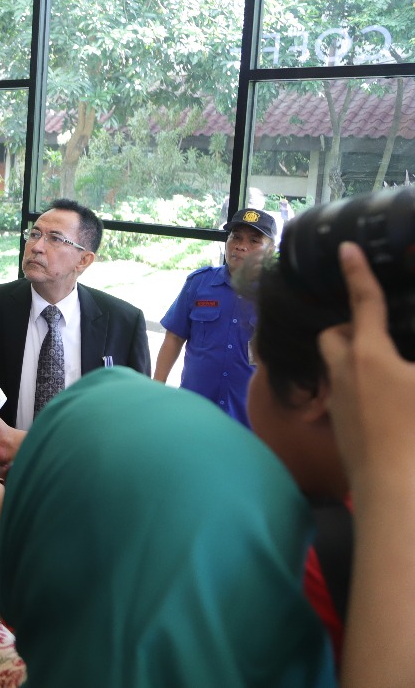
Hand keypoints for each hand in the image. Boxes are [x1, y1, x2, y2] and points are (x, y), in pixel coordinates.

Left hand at [318, 241, 414, 491]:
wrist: (395, 492)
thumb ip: (409, 359)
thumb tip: (402, 358)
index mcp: (370, 355)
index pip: (364, 303)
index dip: (358, 274)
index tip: (346, 249)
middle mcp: (344, 374)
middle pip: (334, 336)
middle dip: (350, 328)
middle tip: (378, 334)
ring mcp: (338, 402)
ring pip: (336, 369)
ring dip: (353, 361)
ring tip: (386, 371)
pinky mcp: (341, 428)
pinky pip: (345, 397)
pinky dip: (360, 391)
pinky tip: (385, 405)